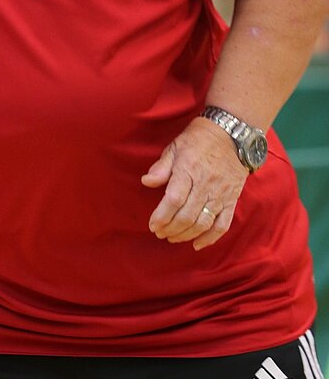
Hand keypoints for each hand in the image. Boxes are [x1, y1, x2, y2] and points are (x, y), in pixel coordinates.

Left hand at [141, 117, 249, 250]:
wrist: (232, 133)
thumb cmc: (198, 140)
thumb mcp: (175, 147)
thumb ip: (161, 167)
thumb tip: (146, 182)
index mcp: (189, 171)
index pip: (174, 200)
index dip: (162, 216)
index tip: (152, 225)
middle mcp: (206, 185)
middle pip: (187, 215)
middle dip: (171, 229)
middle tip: (159, 233)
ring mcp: (221, 194)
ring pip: (203, 223)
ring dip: (186, 235)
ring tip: (173, 237)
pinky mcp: (232, 200)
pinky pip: (223, 224)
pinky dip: (211, 238)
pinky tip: (197, 244)